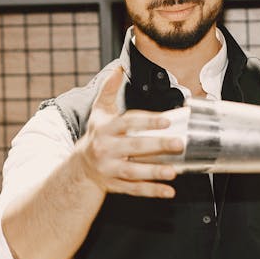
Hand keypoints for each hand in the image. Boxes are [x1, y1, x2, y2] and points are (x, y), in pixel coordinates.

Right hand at [74, 67, 182, 197]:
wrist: (80, 167)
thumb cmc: (96, 135)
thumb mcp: (99, 112)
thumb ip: (109, 90)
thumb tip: (118, 67)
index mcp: (105, 129)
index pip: (127, 123)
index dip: (147, 122)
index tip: (166, 120)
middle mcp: (106, 149)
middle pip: (133, 147)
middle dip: (157, 146)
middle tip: (178, 143)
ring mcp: (110, 169)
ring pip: (133, 172)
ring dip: (154, 172)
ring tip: (173, 171)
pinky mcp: (115, 185)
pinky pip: (134, 189)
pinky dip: (152, 191)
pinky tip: (168, 191)